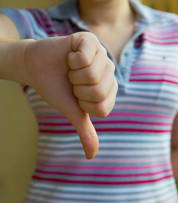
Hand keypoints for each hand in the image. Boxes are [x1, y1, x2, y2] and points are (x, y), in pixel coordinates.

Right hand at [24, 32, 117, 158]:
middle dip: (77, 89)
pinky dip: (71, 60)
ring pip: (92, 75)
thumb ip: (85, 131)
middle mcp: (110, 73)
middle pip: (98, 91)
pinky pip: (85, 57)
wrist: (37, 68)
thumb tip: (91, 156)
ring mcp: (102, 55)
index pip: (102, 108)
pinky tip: (70, 56)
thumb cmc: (57, 89)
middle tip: (72, 81)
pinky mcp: (90, 40)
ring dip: (74, 75)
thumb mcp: (72, 112)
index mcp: (109, 91)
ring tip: (71, 69)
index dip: (83, 104)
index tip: (76, 96)